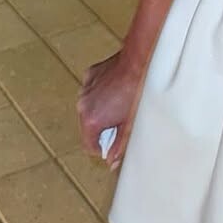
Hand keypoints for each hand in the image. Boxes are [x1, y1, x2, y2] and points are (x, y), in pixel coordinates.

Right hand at [76, 50, 145, 171]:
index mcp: (91, 120)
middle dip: (102, 128)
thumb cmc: (139, 91)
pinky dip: (101, 92)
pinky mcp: (90, 74)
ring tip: (120, 103)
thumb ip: (120, 146)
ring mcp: (85, 88)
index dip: (102, 149)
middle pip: (88, 126)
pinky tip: (117, 88)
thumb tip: (112, 161)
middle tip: (121, 122)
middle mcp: (83, 104)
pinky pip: (93, 90)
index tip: (112, 146)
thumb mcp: (132, 124)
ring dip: (101, 109)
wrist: (140, 61)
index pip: (89, 146)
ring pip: (90, 107)